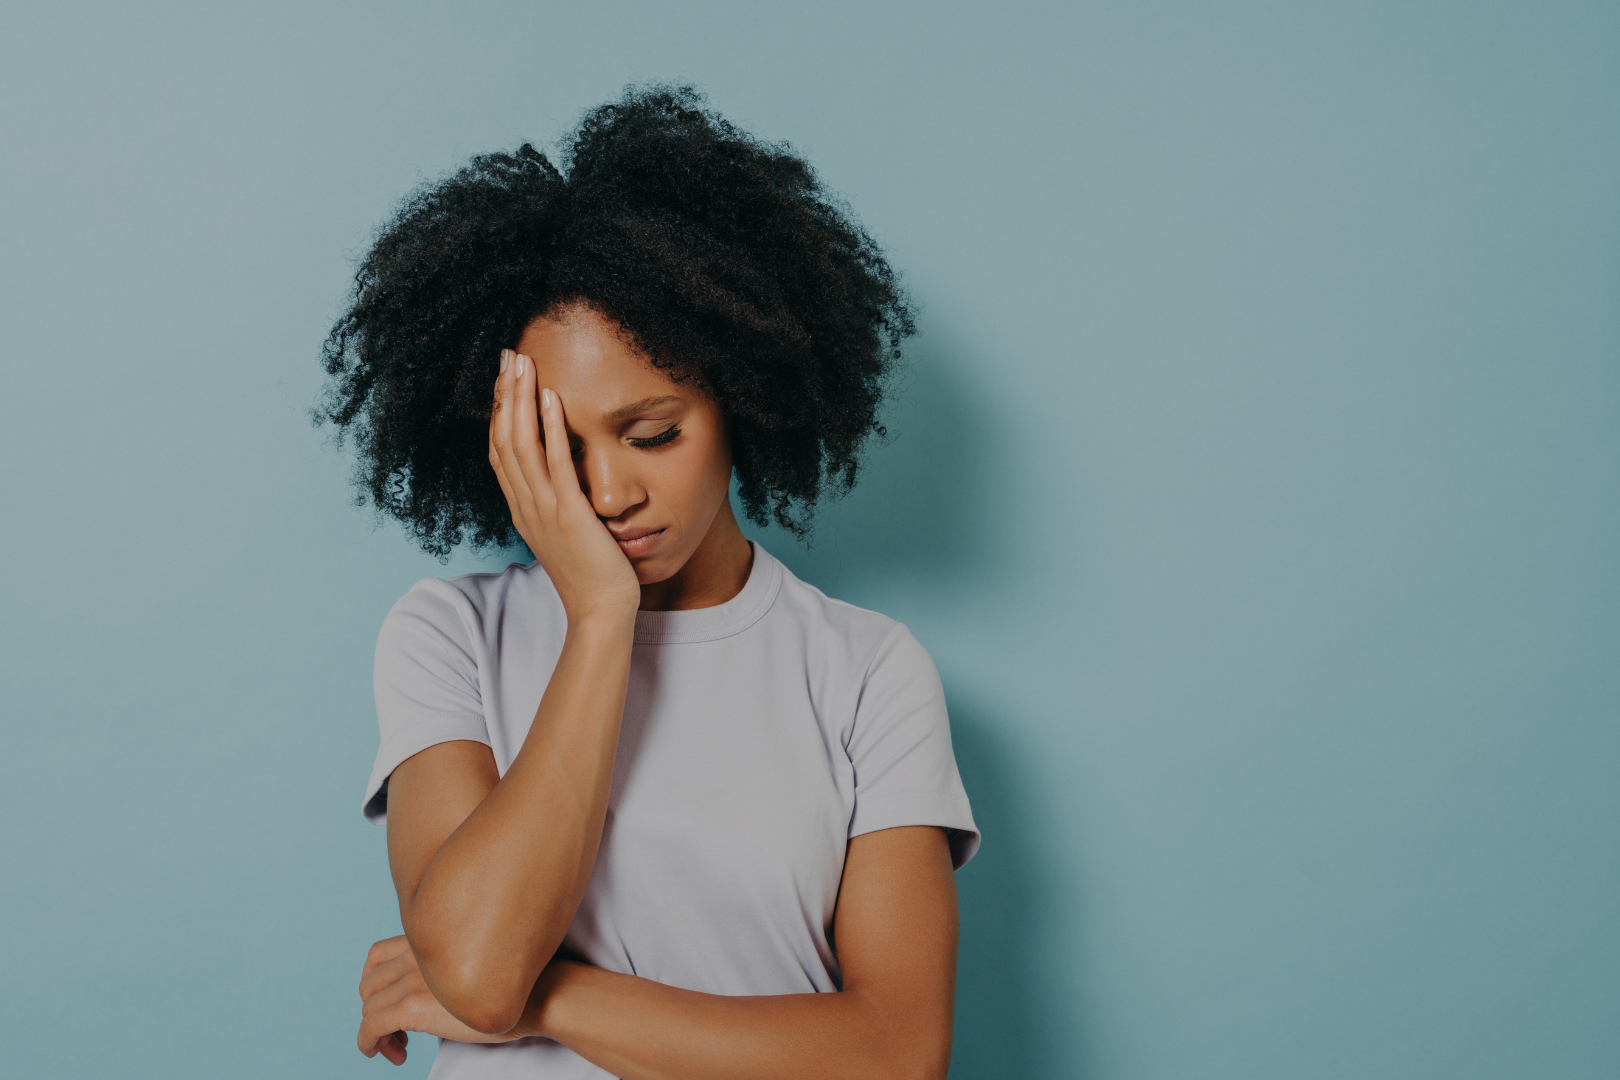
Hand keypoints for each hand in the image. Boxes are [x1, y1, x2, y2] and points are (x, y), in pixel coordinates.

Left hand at [358, 936, 518, 1064]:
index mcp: (428, 942)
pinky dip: (368, 1044)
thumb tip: (432, 996)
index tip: (388, 1002)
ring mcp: (413, 980)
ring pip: (369, 1009)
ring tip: (399, 1047)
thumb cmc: (515, 985)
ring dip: (376, 1032)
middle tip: (397, 1033)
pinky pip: (370, 1028)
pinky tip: (386, 1053)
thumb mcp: (474, 966)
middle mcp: (416, 956)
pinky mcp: (413, 1007)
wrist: (536, 996)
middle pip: (369, 986)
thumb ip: (446, 971)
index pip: (376, 955)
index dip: (374, 982)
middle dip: (375, 1011)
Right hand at [488, 350, 640, 622]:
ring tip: (522, 363)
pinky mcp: (569, 515)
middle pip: (503, 439)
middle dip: (504, 394)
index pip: (501, 451)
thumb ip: (560, 506)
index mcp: (524, 509)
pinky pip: (556, 465)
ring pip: (521, 445)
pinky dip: (550, 429)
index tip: (504, 379)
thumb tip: (565, 483)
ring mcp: (544, 510)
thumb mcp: (567, 534)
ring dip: (519, 400)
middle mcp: (526, 505)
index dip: (499, 412)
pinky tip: (552, 398)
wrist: (600, 613)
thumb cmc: (592, 576)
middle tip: (507, 355)